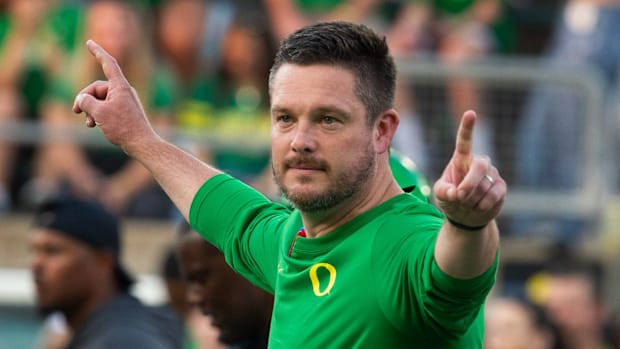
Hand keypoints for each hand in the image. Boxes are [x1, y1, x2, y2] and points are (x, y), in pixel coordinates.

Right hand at [73, 40, 155, 153]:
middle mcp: (123, 91)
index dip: (98, 52)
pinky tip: (94, 126)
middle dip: (84, 98)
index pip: (108, 64)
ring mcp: (124, 102)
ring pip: (100, 100)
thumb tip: (82, 99)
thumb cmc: (123, 127)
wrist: (141, 143)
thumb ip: (86, 102)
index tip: (89, 42)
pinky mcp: (124, 112)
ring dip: (90, 110)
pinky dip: (98, 115)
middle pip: (97, 88)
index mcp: (120, 87)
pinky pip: (107, 108)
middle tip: (75, 111)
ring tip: (88, 123)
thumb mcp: (99, 113)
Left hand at [433, 110, 505, 227]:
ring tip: (466, 204)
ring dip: (472, 199)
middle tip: (459, 196)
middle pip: (480, 165)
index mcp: (461, 159)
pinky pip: (495, 194)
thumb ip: (443, 191)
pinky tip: (479, 207)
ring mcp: (491, 174)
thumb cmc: (451, 199)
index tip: (470, 113)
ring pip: (484, 185)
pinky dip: (483, 203)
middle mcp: (478, 163)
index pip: (464, 141)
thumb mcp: (441, 195)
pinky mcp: (501, 187)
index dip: (467, 128)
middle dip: (470, 183)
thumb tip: (455, 192)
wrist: (465, 216)